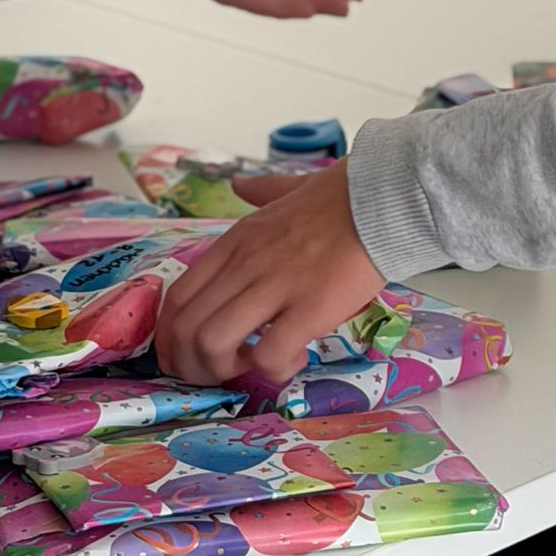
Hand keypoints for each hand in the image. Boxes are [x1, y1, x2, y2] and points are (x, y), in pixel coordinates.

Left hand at [154, 163, 383, 384]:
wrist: (382, 198)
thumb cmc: (340, 198)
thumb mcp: (287, 190)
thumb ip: (261, 191)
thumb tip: (240, 182)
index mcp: (236, 241)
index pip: (177, 298)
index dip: (172, 340)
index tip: (191, 357)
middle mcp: (244, 264)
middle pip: (185, 329)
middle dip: (193, 366)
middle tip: (222, 373)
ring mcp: (274, 285)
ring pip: (212, 344)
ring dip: (226, 370)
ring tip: (255, 365)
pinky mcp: (308, 309)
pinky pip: (268, 356)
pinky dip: (272, 370)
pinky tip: (292, 358)